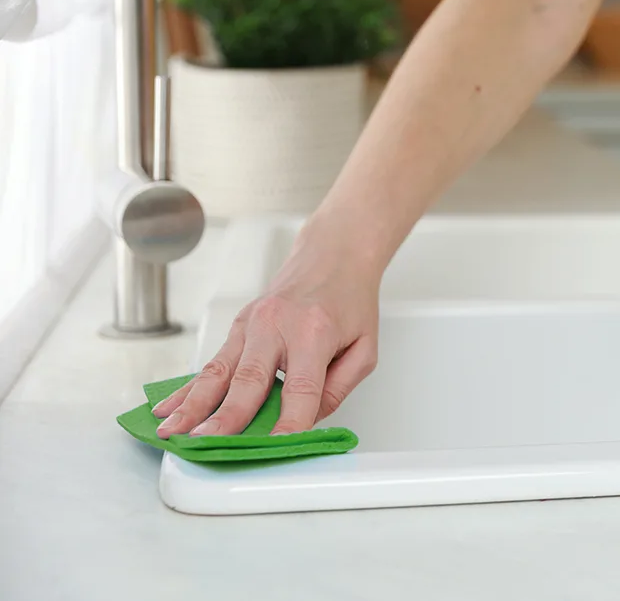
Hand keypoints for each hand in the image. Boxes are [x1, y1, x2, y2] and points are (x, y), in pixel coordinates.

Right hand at [152, 219, 379, 437]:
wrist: (334, 256)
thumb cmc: (351, 301)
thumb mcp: (364, 348)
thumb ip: (338, 388)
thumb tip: (306, 422)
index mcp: (313, 331)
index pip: (299, 389)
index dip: (288, 424)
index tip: (272, 450)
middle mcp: (276, 325)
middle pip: (248, 380)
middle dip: (225, 418)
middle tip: (204, 445)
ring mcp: (252, 323)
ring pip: (218, 372)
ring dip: (192, 405)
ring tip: (171, 432)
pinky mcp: (238, 325)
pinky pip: (212, 363)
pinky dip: (188, 389)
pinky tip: (166, 408)